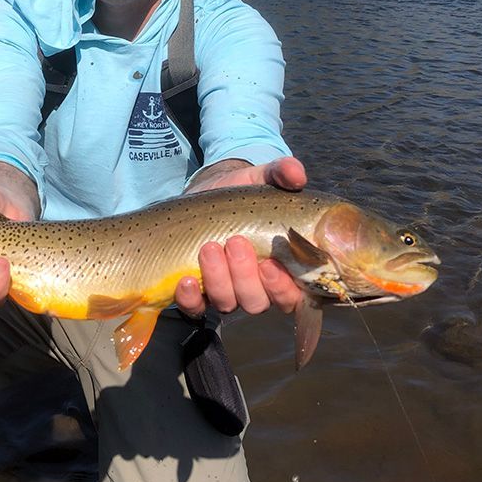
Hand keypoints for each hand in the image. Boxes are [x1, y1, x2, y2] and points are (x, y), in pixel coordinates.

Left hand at [175, 156, 307, 319]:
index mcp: (282, 268)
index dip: (282, 288)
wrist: (205, 193)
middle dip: (245, 277)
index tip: (270, 264)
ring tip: (209, 248)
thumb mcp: (262, 178)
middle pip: (257, 301)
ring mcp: (226, 291)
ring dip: (218, 280)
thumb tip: (296, 174)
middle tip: (234, 242)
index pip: (292, 295)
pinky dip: (190, 299)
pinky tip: (185, 280)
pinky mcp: (197, 292)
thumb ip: (282, 173)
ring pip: (228, 303)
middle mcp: (256, 286)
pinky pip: (195, 308)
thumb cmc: (244, 192)